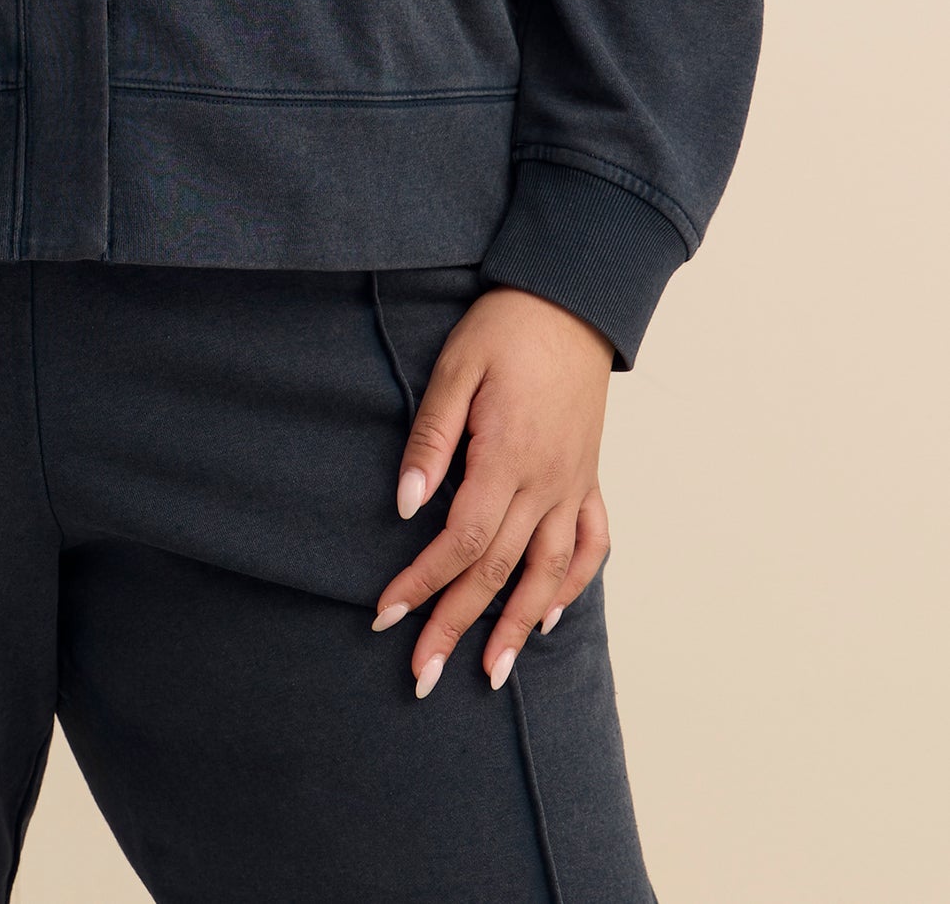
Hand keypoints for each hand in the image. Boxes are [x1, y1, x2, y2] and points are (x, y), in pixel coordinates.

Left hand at [372, 286, 613, 697]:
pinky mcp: (588, 477)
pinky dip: (572, 585)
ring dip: (516, 627)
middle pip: (497, 571)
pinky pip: (591, 544)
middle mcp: (546, 484)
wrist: (570, 300)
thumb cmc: (504, 328)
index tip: (384, 616)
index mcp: (506, 459)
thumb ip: (430, 438)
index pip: (460, 541)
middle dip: (456, 625)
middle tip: (422, 675)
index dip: (421, 583)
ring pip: (548, 572)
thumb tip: (405, 504)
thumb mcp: (455, 369)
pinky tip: (548, 613)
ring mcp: (573, 484)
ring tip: (492, 674)